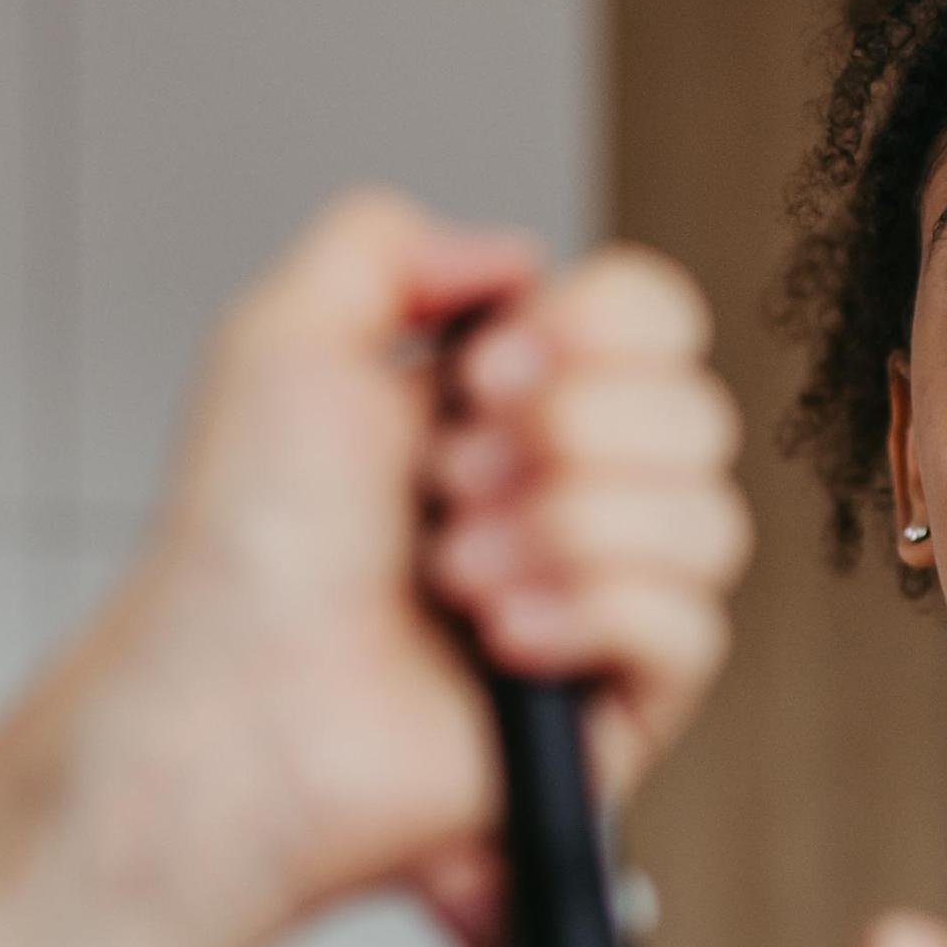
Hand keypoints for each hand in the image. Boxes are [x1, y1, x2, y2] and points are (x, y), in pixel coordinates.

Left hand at [84, 193, 744, 946]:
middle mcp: (573, 494)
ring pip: (710, 522)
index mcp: (514, 405)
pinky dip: (590, 615)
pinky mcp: (625, 702)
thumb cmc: (244, 552)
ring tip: (456, 574)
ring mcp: (607, 601)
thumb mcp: (281, 342)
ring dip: (566, 531)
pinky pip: (692, 628)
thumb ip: (383, 244)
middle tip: (449, 481)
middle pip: (701, 413)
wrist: (236, 698)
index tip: (483, 373)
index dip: (596, 329)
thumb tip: (516, 257)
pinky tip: (500, 639)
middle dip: (568, 436)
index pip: (657, 322)